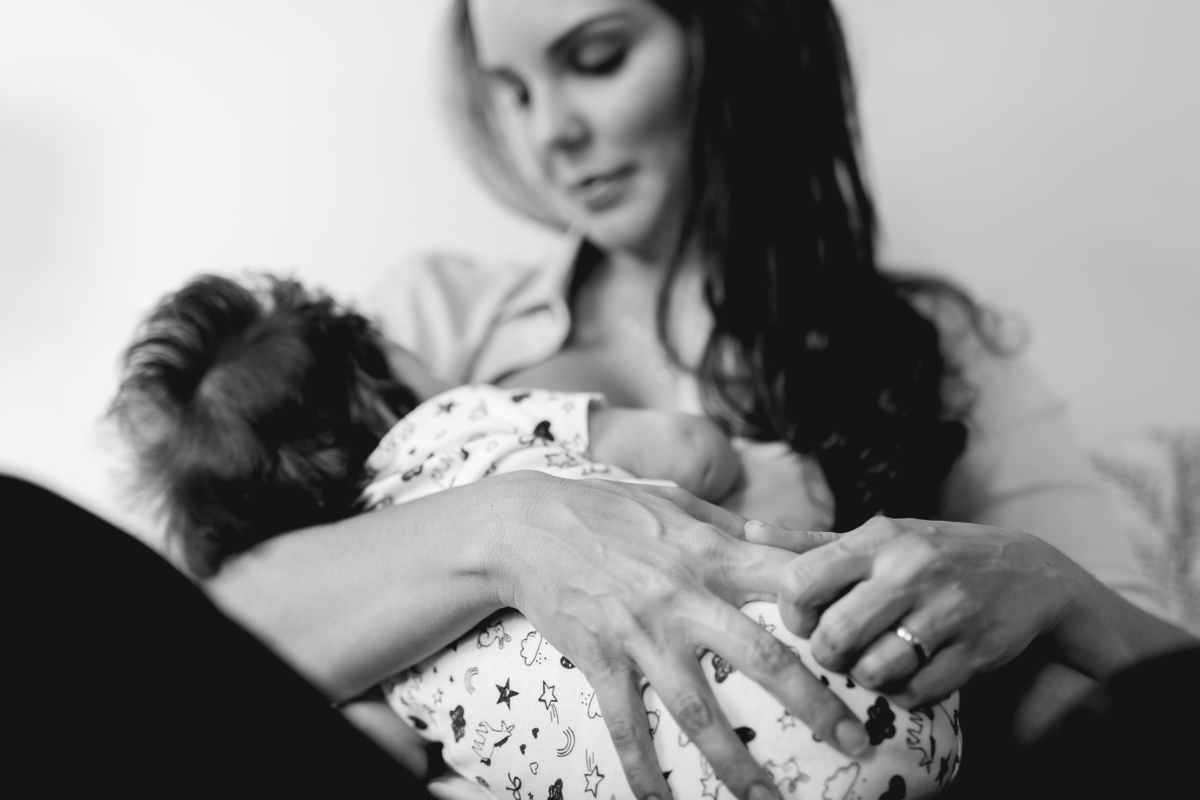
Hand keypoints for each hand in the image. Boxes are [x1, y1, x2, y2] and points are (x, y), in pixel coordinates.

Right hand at [486, 472, 865, 799]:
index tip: (875, 646)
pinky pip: (626, 724)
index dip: (837, 614)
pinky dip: (642, 770)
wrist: (526, 524)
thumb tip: (808, 540)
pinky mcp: (600, 658)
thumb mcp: (680, 503)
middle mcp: (685, 596)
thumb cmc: (611, 508)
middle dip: (815, 705)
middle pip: (762, 658)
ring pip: (698, 708)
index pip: (790, 584)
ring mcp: (641, 632)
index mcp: (712, 553)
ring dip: (735, 762)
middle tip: (855, 744)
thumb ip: (744, 527)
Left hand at [756, 516, 1084, 707]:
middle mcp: (910, 570)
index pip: (800, 582)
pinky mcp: (976, 650)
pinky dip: (906, 693)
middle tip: (837, 651)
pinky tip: (912, 672)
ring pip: (872, 671)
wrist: (1029, 571)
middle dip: (826, 655)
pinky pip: (916, 693)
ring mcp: (946, 611)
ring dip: (866, 677)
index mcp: (877, 539)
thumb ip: (811, 542)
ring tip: (875, 661)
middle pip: (833, 637)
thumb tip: (746, 528)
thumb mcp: (878, 536)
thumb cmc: (933, 553)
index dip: (790, 614)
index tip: (804, 621)